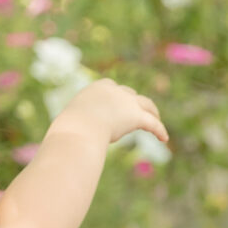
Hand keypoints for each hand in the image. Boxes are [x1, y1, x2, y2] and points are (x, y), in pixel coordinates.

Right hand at [47, 78, 168, 151]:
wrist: (78, 127)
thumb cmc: (68, 128)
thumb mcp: (68, 123)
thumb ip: (72, 126)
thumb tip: (63, 138)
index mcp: (97, 88)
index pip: (111, 88)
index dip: (117, 97)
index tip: (118, 105)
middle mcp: (114, 90)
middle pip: (130, 95)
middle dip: (134, 103)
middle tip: (138, 112)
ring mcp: (127, 102)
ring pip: (146, 105)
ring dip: (152, 112)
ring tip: (156, 119)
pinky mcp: (136, 116)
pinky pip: (152, 123)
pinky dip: (159, 130)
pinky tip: (164, 139)